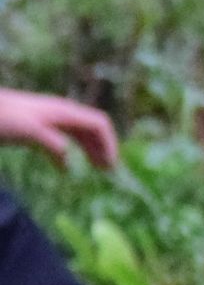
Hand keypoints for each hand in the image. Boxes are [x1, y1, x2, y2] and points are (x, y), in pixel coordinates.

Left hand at [0, 90, 118, 169]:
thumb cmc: (4, 118)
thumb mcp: (27, 131)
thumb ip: (50, 142)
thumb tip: (68, 160)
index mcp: (65, 113)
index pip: (99, 124)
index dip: (109, 143)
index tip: (111, 165)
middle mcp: (62, 114)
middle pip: (92, 129)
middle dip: (103, 147)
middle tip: (108, 170)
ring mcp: (50, 120)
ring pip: (79, 134)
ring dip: (90, 150)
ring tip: (96, 168)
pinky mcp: (37, 128)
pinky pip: (62, 139)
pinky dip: (69, 153)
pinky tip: (65, 167)